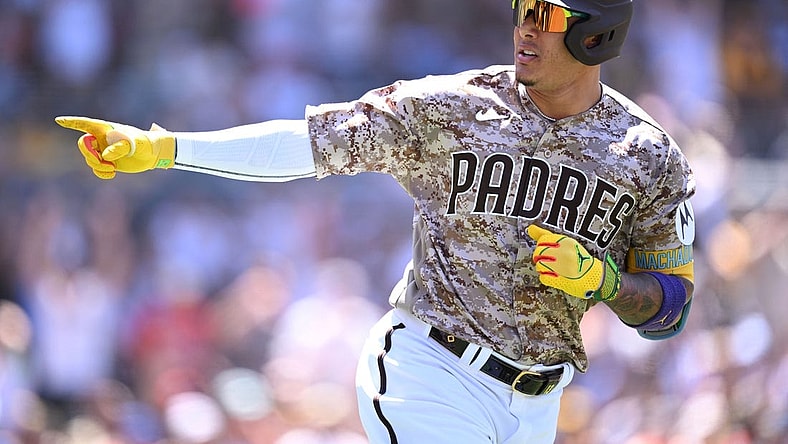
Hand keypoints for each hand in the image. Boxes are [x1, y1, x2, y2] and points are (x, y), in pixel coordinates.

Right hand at [55, 116, 175, 178]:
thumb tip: (106, 156)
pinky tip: (111, 174)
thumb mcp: (137, 143)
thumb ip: (121, 147)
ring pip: (90, 159)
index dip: (72, 122)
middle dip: (89, 154)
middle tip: (101, 161)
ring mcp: (103, 151)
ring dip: (98, 165)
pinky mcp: (108, 162)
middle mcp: (102, 139)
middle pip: (83, 144)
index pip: (86, 124)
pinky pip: (96, 169)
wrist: (153, 154)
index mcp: (107, 129)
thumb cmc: (146, 142)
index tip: (58, 120)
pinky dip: (100, 173)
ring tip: (112, 168)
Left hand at [526, 225, 619, 300]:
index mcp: (566, 242)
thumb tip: (530, 228)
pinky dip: (546, 278)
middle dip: (540, 257)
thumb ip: (547, 235)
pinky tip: (553, 276)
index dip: (541, 246)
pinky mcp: (561, 280)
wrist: (596, 277)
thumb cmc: (580, 259)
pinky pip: (543, 278)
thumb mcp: (566, 243)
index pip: (542, 240)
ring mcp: (563, 267)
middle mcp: (564, 253)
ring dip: (542, 268)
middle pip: (538, 252)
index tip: (546, 250)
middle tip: (548, 260)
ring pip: (539, 265)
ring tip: (551, 269)